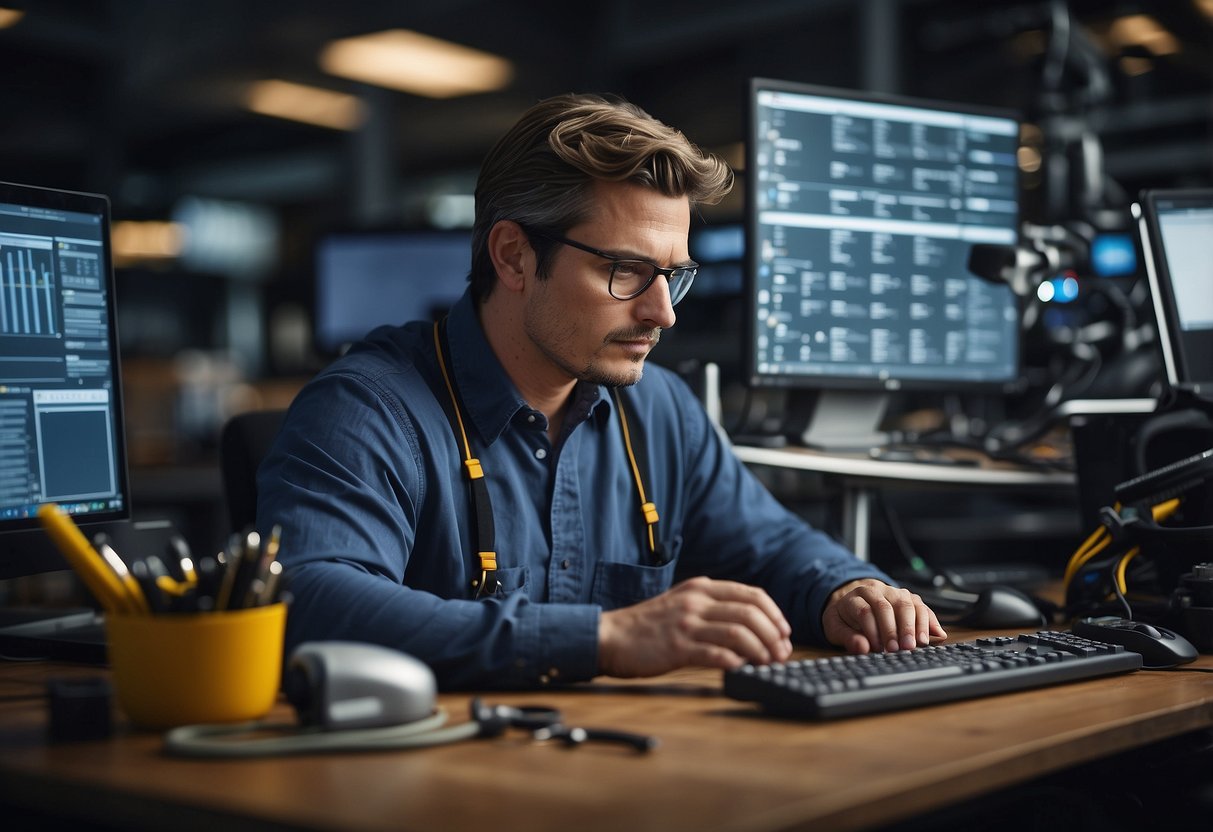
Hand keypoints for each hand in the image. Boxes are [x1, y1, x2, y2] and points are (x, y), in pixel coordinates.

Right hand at [598, 577, 792, 676]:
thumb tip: (750, 626)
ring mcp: (686, 624)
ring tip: (768, 663)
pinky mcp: (677, 648)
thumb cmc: (648, 626)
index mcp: (701, 588)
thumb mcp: (682, 603)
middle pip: (749, 613)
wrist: (610, 637)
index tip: (784, 632)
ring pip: (738, 633)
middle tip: (782, 653)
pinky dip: (735, 662)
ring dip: (760, 650)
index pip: (750, 594)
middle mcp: (696, 602)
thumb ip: (711, 608)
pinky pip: (716, 654)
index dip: (773, 614)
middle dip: (773, 634)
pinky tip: (741, 669)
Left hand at [822, 579, 946, 653]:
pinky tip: (936, 634)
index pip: (865, 611)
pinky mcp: (908, 597)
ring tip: (919, 644)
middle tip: (901, 649)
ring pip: (907, 604)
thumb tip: (862, 648)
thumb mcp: (836, 627)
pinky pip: (921, 606)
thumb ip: (847, 637)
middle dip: (896, 629)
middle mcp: (876, 591)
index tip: (877, 648)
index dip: (872, 631)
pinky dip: (929, 620)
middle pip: (888, 606)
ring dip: (915, 625)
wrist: (854, 600)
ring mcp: (894, 592)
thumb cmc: (845, 618)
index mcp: (855, 597)